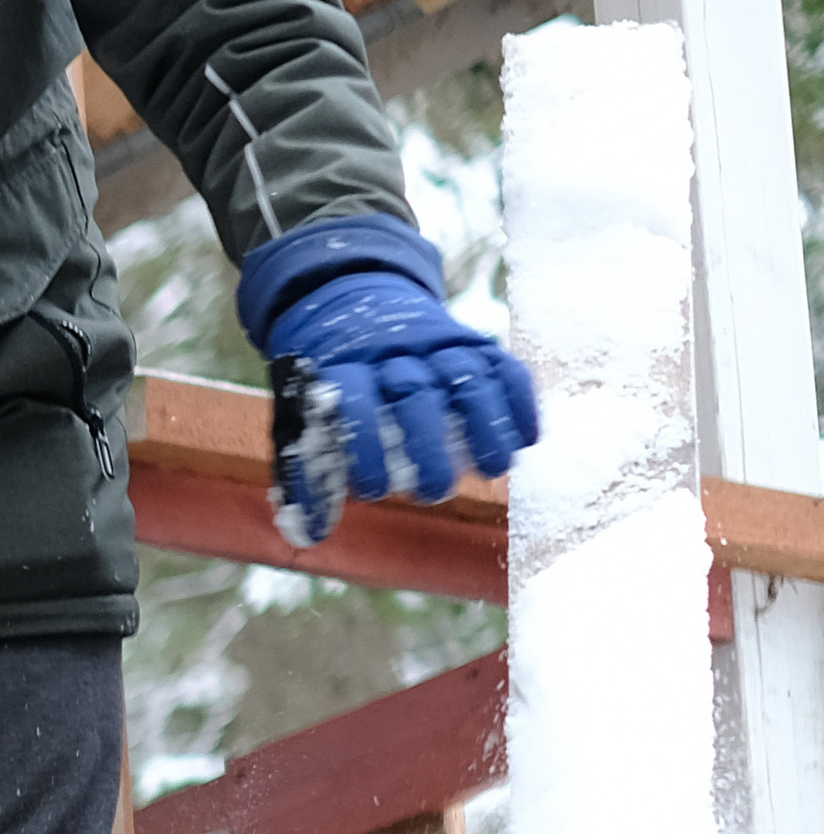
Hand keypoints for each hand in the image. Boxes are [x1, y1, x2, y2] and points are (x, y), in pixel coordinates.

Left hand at [237, 214, 536, 533]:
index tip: (376, 489)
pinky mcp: (472, 340)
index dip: (364, 444)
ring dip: (486, 424)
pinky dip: (519, 399)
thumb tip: (312, 533)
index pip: (353, 400)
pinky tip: (528, 438)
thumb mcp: (306, 411)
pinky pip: (502, 363)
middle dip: (428, 444)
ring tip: (496, 470)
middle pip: (415, 391)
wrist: (352, 300)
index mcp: (341, 366)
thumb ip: (309, 467)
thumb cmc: (331, 385)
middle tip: (435, 491)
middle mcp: (392, 351)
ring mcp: (436, 342)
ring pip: (467, 374)